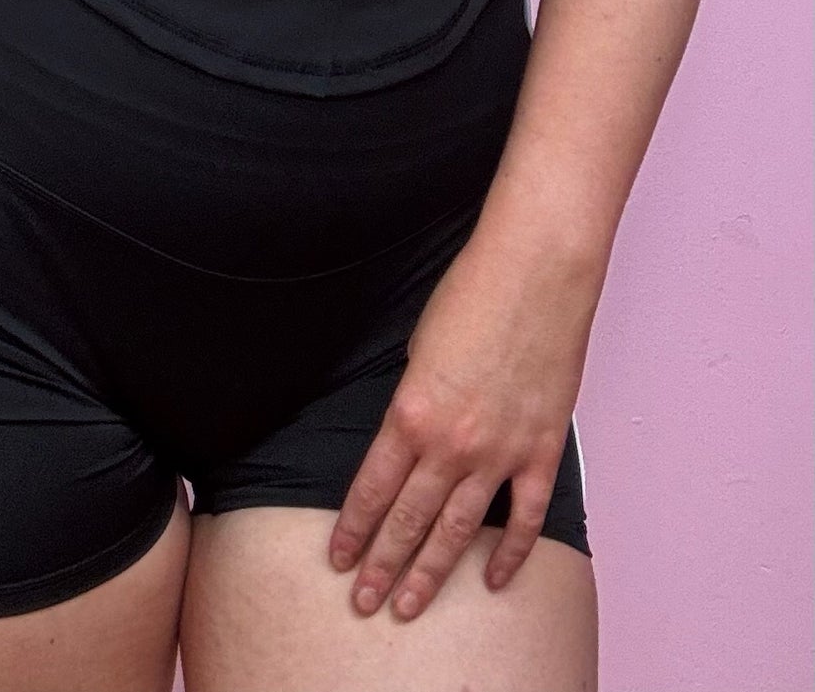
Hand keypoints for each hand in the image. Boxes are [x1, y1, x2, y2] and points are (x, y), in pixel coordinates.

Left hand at [326, 223, 600, 622]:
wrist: (535, 273)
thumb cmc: (472, 295)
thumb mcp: (418, 348)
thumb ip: (413, 402)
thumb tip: (413, 436)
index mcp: (410, 413)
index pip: (371, 489)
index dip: (353, 530)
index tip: (339, 561)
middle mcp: (450, 444)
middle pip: (408, 520)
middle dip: (383, 566)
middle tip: (365, 603)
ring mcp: (500, 453)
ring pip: (459, 531)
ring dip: (432, 572)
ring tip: (410, 607)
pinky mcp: (542, 451)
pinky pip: (524, 518)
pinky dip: (510, 554)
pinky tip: (491, 579)